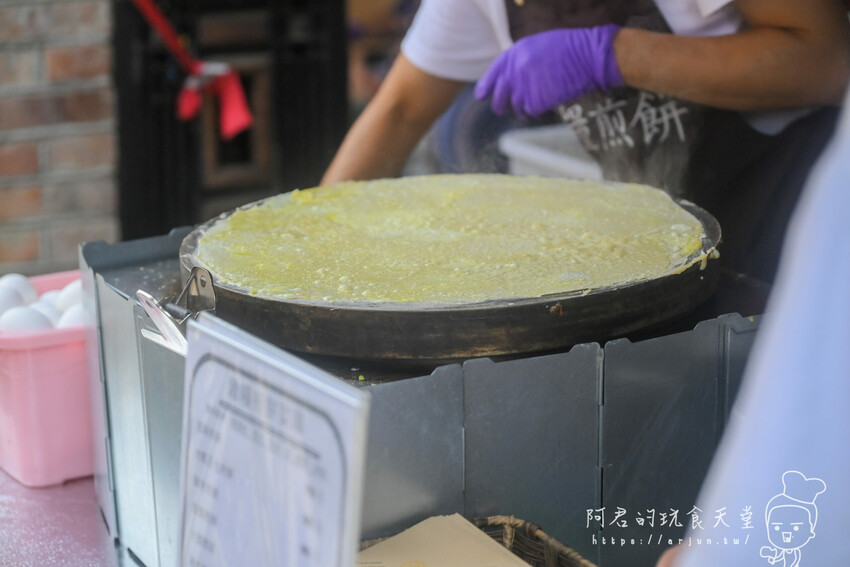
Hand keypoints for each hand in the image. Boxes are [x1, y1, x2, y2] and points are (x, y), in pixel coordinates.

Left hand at [474, 25, 622, 117]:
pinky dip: (536, 112)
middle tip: (501, 110)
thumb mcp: (539, 46)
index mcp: (516, 52)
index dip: (486, 85)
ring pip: (516, 106)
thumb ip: (522, 59)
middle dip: (499, 104)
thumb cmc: (571, 49)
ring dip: (522, 109)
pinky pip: (530, 111)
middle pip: (500, 94)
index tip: (481, 95)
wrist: (589, 56)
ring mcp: (525, 86)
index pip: (494, 72)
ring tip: (534, 105)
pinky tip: (546, 105)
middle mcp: (516, 69)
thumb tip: (511, 77)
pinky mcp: (536, 100)